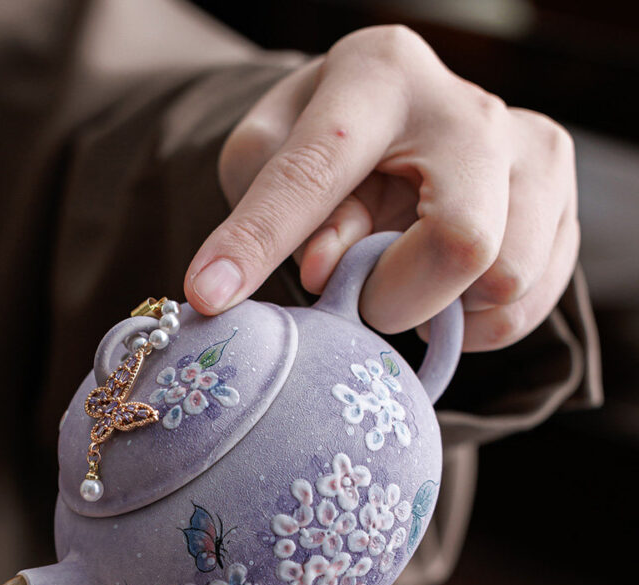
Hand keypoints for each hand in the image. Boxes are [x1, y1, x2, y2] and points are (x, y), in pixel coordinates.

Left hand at [184, 26, 577, 350]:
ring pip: (504, 280)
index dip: (259, 241)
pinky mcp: (562, 206)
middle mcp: (469, 105)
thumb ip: (276, 207)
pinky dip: (472, 323)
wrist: (395, 138)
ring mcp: (532, 150)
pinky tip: (439, 295)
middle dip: (393, 296)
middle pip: (460, 241)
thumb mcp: (266, 160)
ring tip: (400, 278)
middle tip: (359, 295)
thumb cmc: (316, 151)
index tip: (208, 294)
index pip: (318, 171)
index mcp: (379, 75)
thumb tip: (332, 272)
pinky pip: (526, 304)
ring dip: (434, 309)